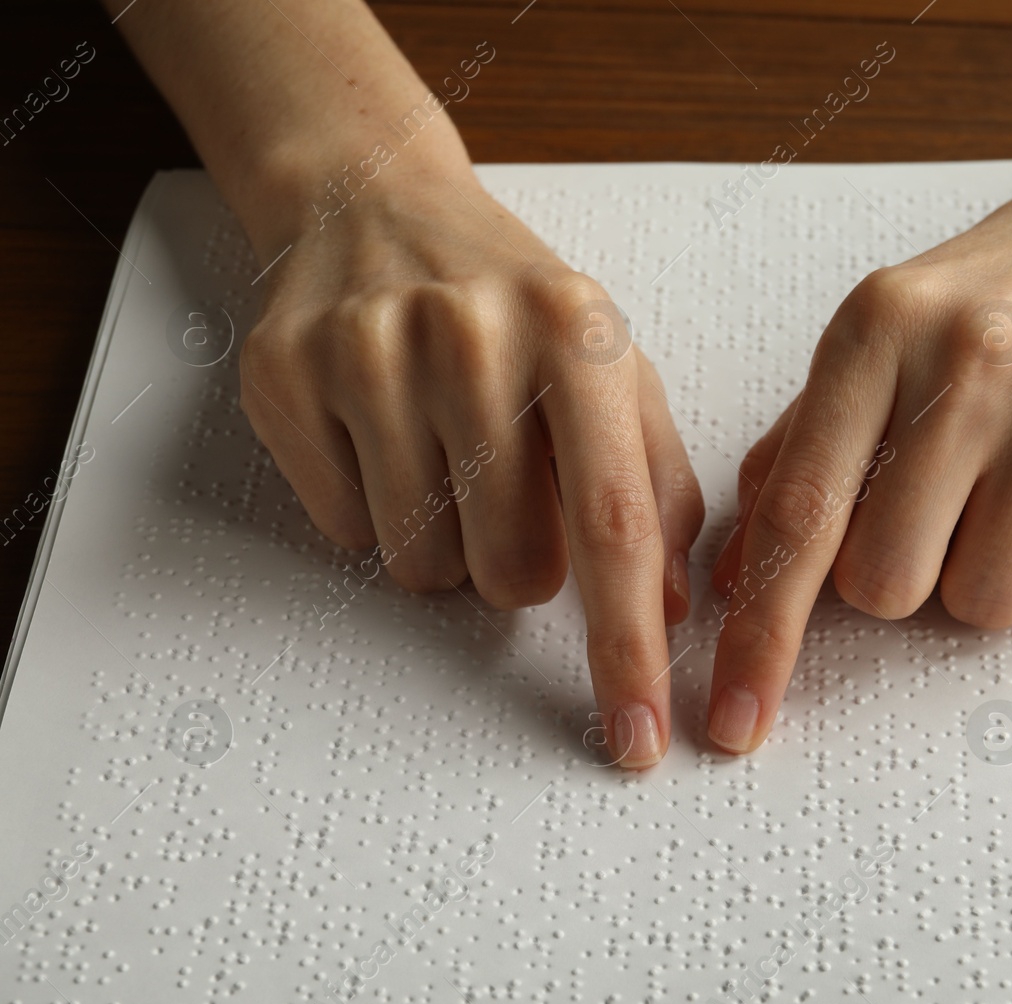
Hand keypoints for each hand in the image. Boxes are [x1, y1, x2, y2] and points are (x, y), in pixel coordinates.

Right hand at [240, 161, 701, 768]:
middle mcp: (471, 338)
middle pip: (511, 571)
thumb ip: (656, 482)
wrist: (375, 201)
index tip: (639, 739)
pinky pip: (343, 533)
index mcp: (577, 337)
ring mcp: (367, 352)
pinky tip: (382, 436)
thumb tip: (671, 608)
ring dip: (445, 544)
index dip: (629, 649)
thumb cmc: (512, 303)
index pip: (614, 527)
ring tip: (443, 453)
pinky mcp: (285, 376)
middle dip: (520, 564)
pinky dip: (371, 512)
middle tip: (507, 489)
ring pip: (421, 570)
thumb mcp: (613, 365)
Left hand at [704, 169, 1011, 754]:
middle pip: (889, 585)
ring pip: (987, 601)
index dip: (761, 630)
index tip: (735, 720)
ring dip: (993, 570)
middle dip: (906, 575)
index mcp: (877, 329)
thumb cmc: (1005, 294)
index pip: (800, 511)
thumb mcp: (886, 338)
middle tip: (949, 503)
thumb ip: (804, 448)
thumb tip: (736, 572)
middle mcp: (971, 357)